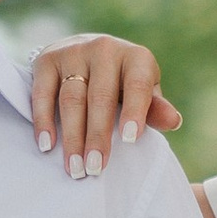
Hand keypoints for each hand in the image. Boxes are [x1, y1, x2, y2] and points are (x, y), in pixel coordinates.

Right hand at [27, 33, 182, 177]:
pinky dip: (43, 120)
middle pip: (100, 97)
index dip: (134, 111)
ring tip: (74, 167)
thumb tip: (173, 121)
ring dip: (72, 136)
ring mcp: (74, 52)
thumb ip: (155, 110)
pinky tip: (47, 145)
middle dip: (97, 136)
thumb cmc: (122, 83)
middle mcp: (105, 49)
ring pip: (71, 99)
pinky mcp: (47, 59)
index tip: (129, 140)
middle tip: (95, 168)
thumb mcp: (144, 93)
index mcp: (136, 58)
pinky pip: (43, 93)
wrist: (85, 52)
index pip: (137, 84)